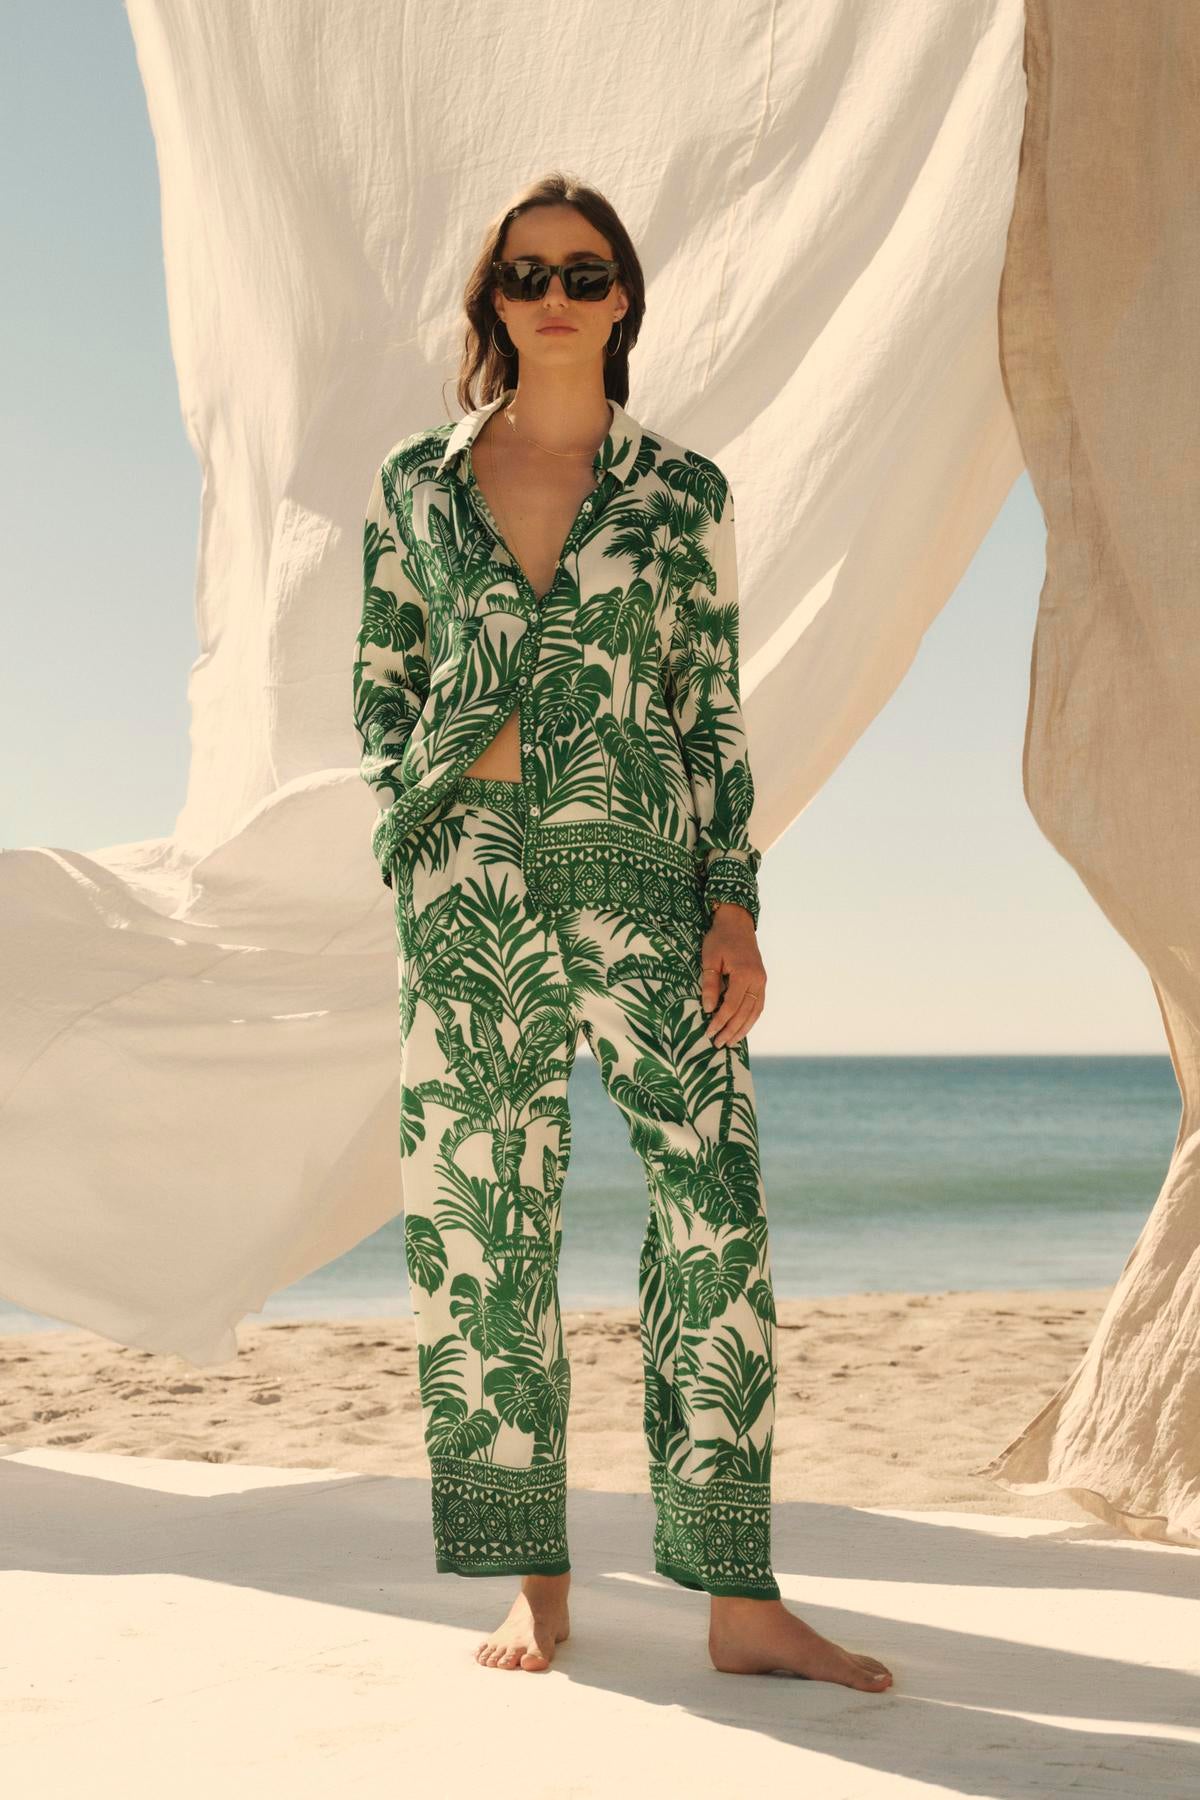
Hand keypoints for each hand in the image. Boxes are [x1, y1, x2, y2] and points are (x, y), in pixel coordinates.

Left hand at [700, 903, 766, 1046]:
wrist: (737, 922)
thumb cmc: (720, 938)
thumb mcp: (710, 958)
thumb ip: (710, 984)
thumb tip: (708, 1008)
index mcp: (744, 974)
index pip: (731, 1006)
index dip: (720, 1022)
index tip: (709, 1032)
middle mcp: (757, 980)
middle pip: (744, 1013)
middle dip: (731, 1030)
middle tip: (718, 1044)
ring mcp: (761, 981)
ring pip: (755, 1012)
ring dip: (743, 1029)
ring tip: (731, 1042)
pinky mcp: (761, 981)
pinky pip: (758, 1005)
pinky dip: (750, 1019)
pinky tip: (742, 1027)